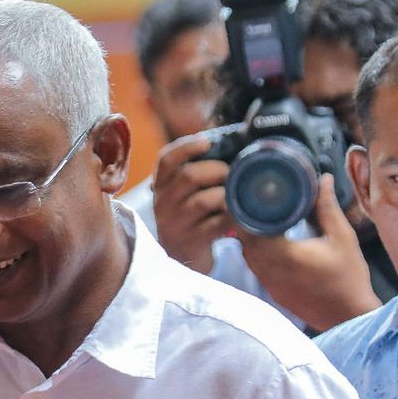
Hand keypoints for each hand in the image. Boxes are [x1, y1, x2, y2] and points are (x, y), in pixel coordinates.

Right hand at [152, 135, 233, 273]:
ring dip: (225, 194)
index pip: (166, 159)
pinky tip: (237, 215)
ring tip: (235, 195)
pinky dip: (231, 217)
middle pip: (189, 176)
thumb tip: (228, 144)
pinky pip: (216, 224)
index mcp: (160, 186)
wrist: (183, 257)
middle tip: (231, 173)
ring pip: (203, 200)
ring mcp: (175, 224)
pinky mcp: (191, 242)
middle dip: (217, 170)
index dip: (187, 146)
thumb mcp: (181, 194)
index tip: (208, 142)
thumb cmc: (189, 216)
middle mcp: (162, 203)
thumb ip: (194, 171)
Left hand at [236, 174, 380, 331]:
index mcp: (283, 254)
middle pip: (244, 240)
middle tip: (255, 200)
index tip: (249, 194)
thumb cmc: (349, 276)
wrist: (350, 316)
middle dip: (246, 220)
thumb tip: (323, 179)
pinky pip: (255, 267)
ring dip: (251, 237)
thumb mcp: (342, 237)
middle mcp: (269, 270)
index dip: (245, 210)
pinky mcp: (273, 292)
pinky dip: (257, 252)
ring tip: (260, 217)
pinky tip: (268, 241)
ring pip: (247, 255)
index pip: (249, 228)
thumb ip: (327, 207)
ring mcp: (269, 284)